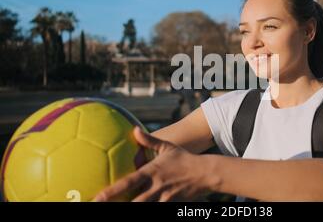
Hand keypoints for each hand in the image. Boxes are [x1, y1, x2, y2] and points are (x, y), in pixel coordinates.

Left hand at [94, 127, 212, 201]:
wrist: (206, 173)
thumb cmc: (184, 159)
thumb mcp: (167, 147)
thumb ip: (149, 140)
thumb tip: (135, 129)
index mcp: (151, 172)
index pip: (128, 183)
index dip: (111, 192)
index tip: (97, 198)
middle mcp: (156, 187)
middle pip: (134, 203)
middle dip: (119, 207)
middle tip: (101, 207)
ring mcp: (164, 198)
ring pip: (146, 209)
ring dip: (133, 210)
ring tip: (117, 214)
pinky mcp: (172, 205)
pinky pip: (158, 211)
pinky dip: (149, 212)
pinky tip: (142, 212)